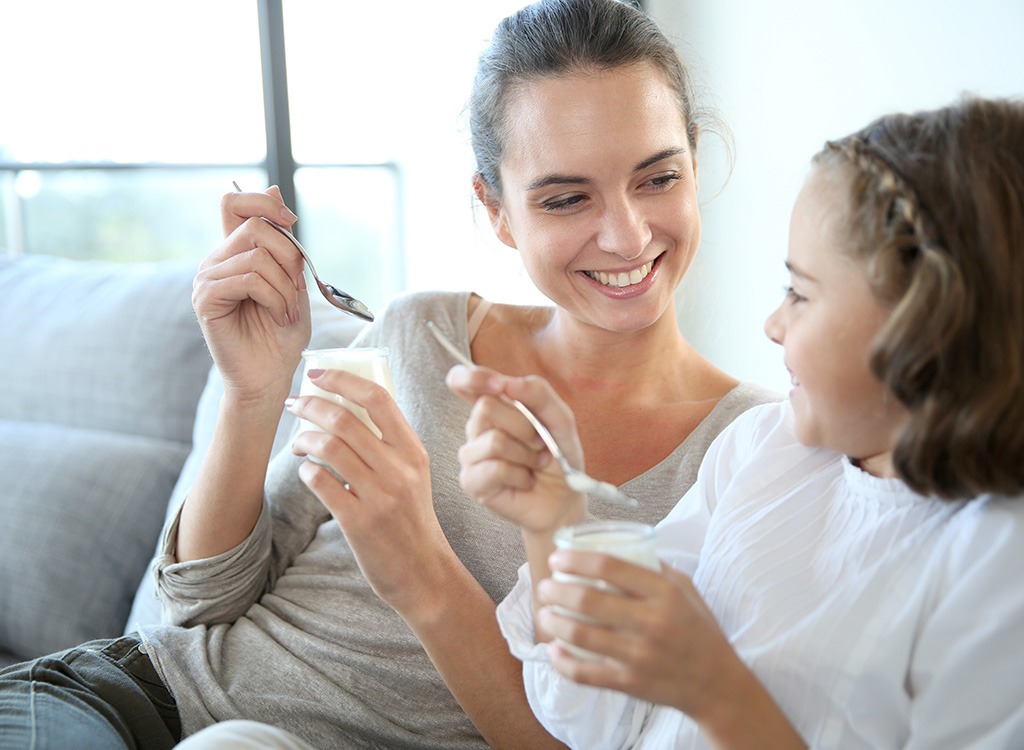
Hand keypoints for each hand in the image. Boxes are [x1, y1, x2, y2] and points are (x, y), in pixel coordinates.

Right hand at [192, 186, 310, 402]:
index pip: (234, 202)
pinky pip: (248, 279)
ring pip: (258, 256)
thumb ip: (285, 242)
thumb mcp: (293, 281)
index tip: (291, 222)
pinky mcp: (206, 299)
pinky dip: (275, 298)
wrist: (269, 376)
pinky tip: (279, 317)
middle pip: (256, 227)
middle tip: (297, 289)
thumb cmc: (282, 333)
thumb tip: (275, 186)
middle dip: (290, 256)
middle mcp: (216, 260)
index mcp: (235, 252)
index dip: (263, 202)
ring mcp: (207, 279)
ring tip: (288, 312)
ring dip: (286, 287)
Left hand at [286, 368, 449, 614]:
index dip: (344, 379)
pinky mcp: (359, 522)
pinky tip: (307, 473)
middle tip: (294, 405)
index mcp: (414, 451)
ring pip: (328, 448)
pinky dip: (307, 472)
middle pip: (344, 419)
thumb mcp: (415, 475)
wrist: (423, 573)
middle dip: (311, 405)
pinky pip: (320, 483)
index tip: (318, 373)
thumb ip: (390, 444)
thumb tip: (350, 406)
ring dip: (303, 439)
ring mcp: (380, 496)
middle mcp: (400, 470)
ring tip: (298, 444)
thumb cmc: (412, 519)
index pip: (378, 398)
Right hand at [447, 364, 587, 534]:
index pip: (462, 380)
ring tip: (535, 464)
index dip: (472, 377)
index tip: (498, 385)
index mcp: (495, 405)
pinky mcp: (471, 481)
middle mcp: (478, 427)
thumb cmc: (559, 457)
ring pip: (494, 440)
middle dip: (524, 426)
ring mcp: (471, 454)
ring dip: (526, 454)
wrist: (564, 498)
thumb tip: (509, 383)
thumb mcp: (560, 420)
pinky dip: (520, 475)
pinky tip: (525, 480)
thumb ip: (539, 394)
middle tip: (540, 443)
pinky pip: (495, 468)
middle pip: (487, 406)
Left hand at [537, 550, 743, 717]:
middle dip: (555, 590)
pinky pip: (585, 673)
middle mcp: (651, 623)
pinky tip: (553, 650)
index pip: (609, 567)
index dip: (575, 559)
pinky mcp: (629, 683)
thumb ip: (653, 567)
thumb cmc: (697, 628)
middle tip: (545, 586)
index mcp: (664, 593)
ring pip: (580, 636)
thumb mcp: (684, 588)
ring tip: (544, 613)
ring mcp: (639, 656)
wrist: (717, 684)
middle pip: (587, 600)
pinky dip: (561, 662)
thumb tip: (616, 545)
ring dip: (552, 622)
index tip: (557, 558)